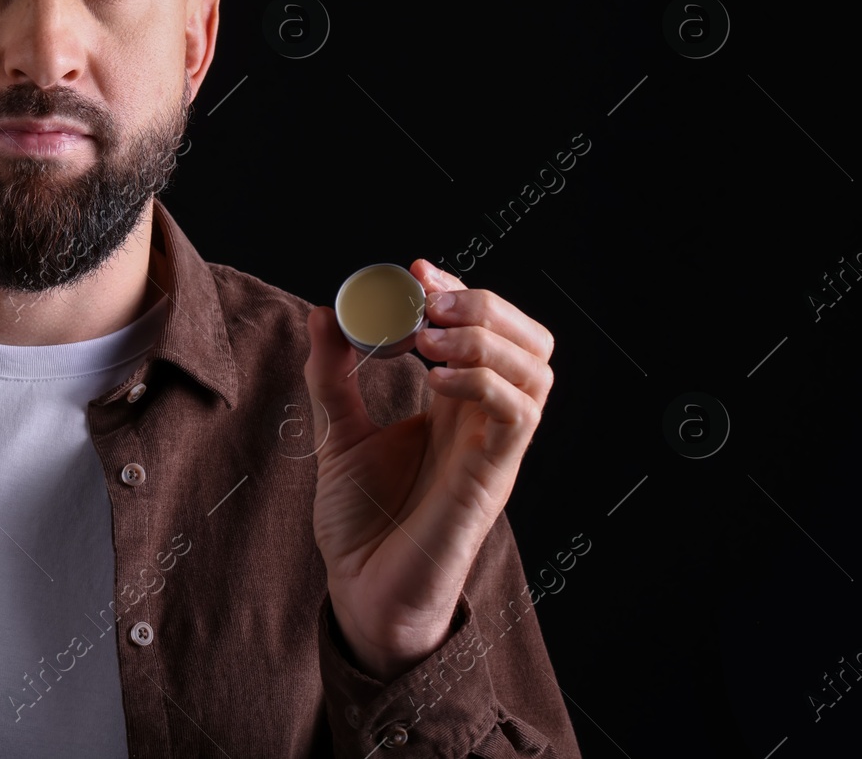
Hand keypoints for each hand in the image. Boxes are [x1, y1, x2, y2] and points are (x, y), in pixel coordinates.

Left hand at [304, 259, 554, 679]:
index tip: (415, 269)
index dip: (460, 290)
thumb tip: (324, 312)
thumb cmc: (361, 524)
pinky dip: (483, 382)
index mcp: (454, 405)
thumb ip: (332, 375)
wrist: (360, 592)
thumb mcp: (337, 433)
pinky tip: (434, 378)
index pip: (485, 329)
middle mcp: (482, 422)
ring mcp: (493, 450)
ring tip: (428, 336)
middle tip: (429, 296)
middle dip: (487, 303)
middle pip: (530, 342)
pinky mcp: (491, 478)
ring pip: (537, 372)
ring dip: (486, 337)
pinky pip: (517, 415)